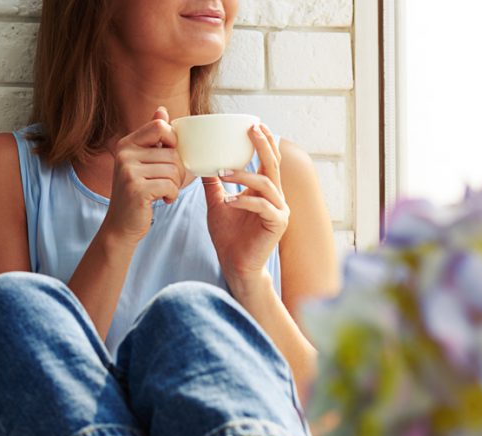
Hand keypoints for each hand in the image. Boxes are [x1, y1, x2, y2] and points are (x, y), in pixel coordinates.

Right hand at [102, 106, 187, 245]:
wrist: (121, 225)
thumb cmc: (137, 193)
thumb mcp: (142, 162)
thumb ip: (152, 137)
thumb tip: (161, 110)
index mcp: (127, 144)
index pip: (160, 127)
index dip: (173, 142)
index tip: (169, 159)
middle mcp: (124, 154)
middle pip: (172, 152)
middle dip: (178, 170)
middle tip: (169, 183)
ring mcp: (128, 171)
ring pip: (173, 169)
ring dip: (175, 185)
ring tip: (164, 191)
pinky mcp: (136, 189)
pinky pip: (170, 185)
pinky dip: (171, 195)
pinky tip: (163, 199)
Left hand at [203, 122, 288, 286]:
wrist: (234, 266)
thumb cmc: (228, 237)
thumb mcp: (217, 205)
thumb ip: (213, 185)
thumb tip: (202, 163)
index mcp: (264, 191)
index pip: (268, 160)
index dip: (264, 141)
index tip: (254, 124)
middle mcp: (276, 198)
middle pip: (273, 164)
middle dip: (263, 144)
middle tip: (251, 128)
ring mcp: (279, 211)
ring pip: (266, 183)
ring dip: (243, 175)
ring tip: (222, 172)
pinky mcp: (277, 224)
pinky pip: (263, 206)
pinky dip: (245, 200)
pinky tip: (230, 201)